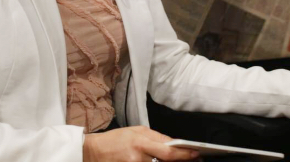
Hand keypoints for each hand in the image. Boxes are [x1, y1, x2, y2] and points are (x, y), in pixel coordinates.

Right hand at [83, 126, 198, 161]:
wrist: (93, 152)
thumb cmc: (114, 140)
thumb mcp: (135, 131)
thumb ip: (156, 138)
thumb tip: (174, 144)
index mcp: (140, 142)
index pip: (168, 151)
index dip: (185, 155)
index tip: (196, 154)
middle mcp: (139, 157)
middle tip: (194, 159)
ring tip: (179, 161)